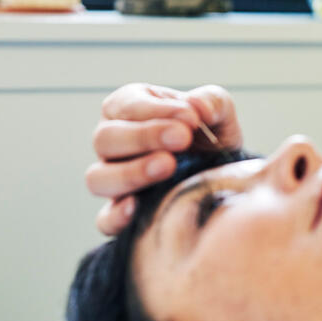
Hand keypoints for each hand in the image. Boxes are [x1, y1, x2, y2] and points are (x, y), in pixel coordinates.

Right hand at [85, 83, 241, 234]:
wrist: (223, 174)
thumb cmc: (211, 135)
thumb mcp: (219, 112)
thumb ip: (211, 101)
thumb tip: (198, 107)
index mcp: (128, 107)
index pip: (126, 106)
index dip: (155, 111)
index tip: (190, 119)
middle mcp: (112, 142)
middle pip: (105, 138)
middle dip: (144, 137)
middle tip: (182, 139)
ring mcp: (112, 179)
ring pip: (98, 178)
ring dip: (131, 173)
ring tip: (168, 167)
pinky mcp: (120, 213)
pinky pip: (105, 219)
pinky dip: (116, 216)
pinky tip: (137, 208)